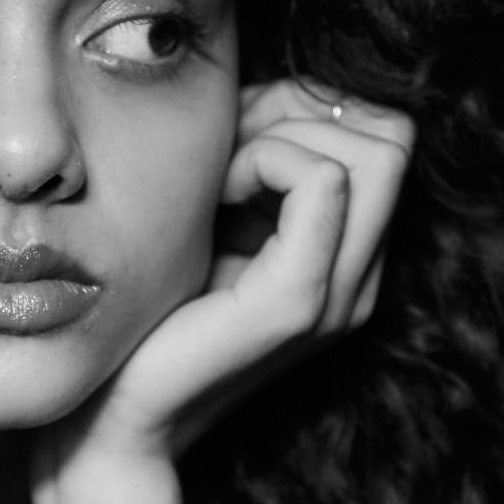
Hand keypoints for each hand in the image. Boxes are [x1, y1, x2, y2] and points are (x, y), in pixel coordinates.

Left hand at [39, 81, 411, 486]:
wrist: (110, 414)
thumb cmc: (148, 308)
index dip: (310, 112)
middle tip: (228, 152)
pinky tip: (216, 198)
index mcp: (347, 261)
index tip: (237, 141)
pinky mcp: (298, 303)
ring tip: (221, 179)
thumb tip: (283, 89)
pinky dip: (265, 160)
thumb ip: (258, 152)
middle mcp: (359, 280)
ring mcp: (338, 296)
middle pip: (393, 138)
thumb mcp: (217, 209)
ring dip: (286, 137)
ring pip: (376, 150)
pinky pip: (323, 180)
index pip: (384, 137)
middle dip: (307, 114)